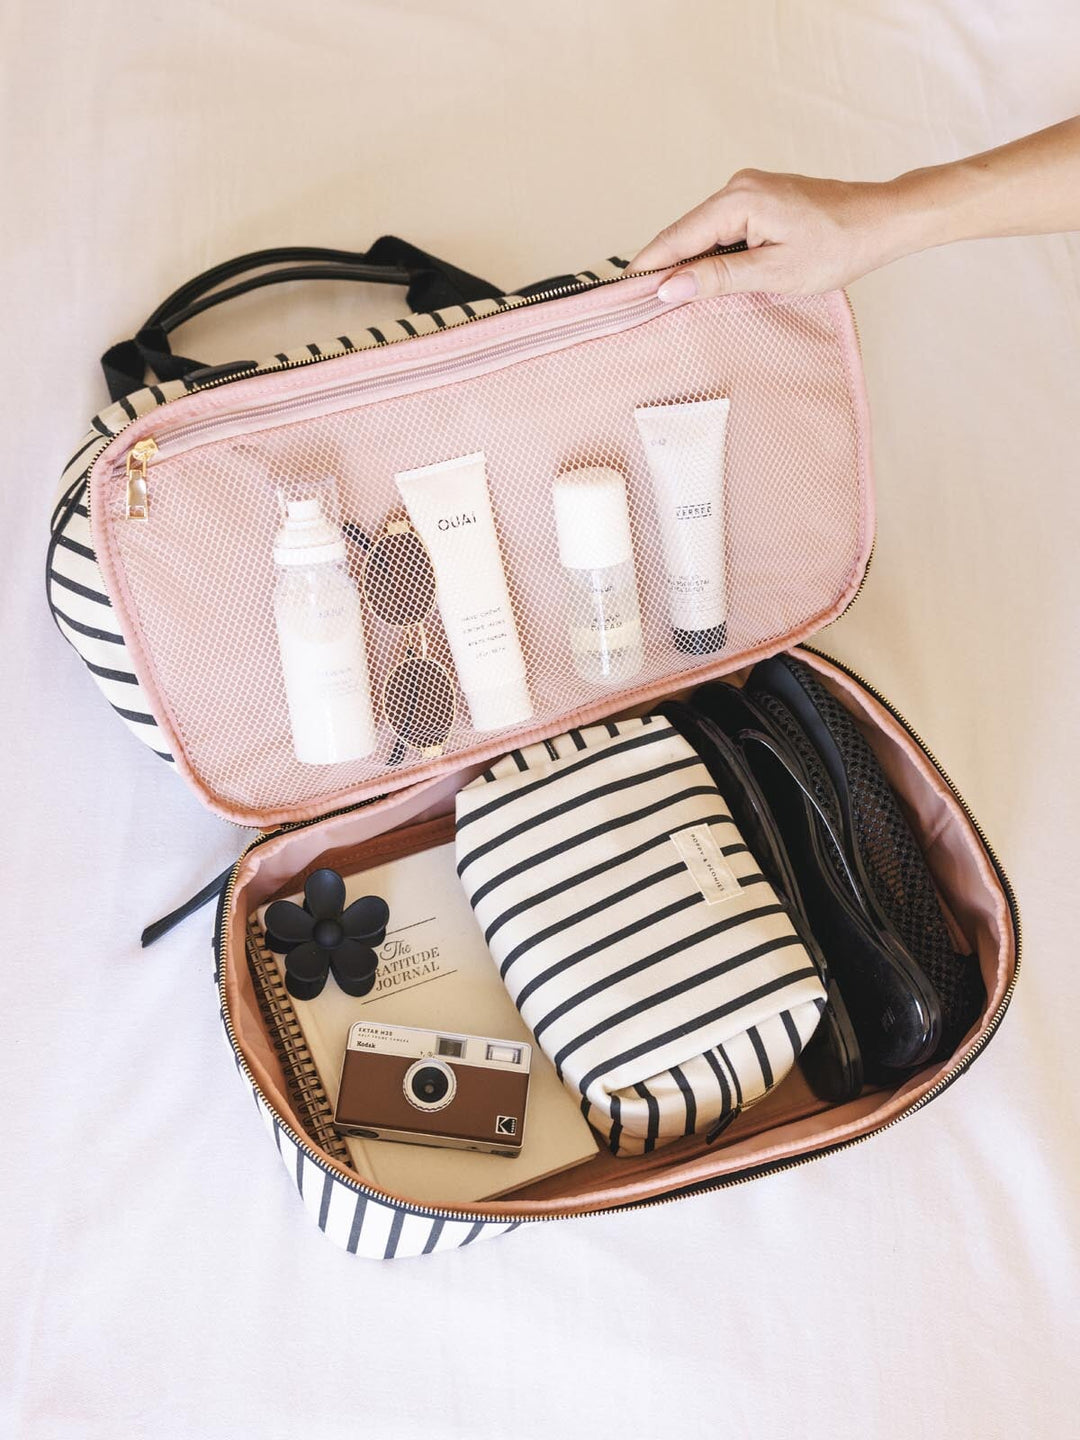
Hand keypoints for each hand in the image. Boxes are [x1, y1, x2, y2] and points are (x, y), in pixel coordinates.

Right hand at [630, 169, 910, 297]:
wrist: (882, 221)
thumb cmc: (838, 247)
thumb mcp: (774, 272)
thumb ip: (718, 278)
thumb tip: (669, 287)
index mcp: (739, 200)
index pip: (676, 238)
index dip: (646, 268)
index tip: (618, 296)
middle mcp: (738, 186)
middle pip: (684, 233)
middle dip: (662, 268)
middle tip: (635, 306)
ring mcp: (749, 190)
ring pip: (702, 233)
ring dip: (686, 264)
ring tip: (664, 299)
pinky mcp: (760, 199)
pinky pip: (721, 229)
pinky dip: (708, 254)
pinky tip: (703, 279)